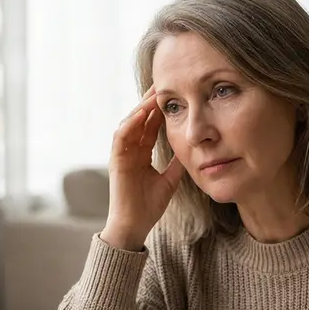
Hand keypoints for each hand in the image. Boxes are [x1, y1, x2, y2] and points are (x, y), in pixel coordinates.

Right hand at [101, 85, 184, 250]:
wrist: (134, 225)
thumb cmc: (148, 207)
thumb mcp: (169, 180)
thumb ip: (177, 164)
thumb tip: (193, 151)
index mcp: (141, 153)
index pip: (150, 125)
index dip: (161, 110)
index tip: (174, 94)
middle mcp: (130, 150)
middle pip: (140, 119)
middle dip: (151, 102)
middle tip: (164, 84)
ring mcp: (122, 154)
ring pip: (130, 123)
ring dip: (141, 108)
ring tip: (154, 94)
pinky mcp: (115, 161)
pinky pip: (121, 137)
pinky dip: (130, 124)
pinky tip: (140, 114)